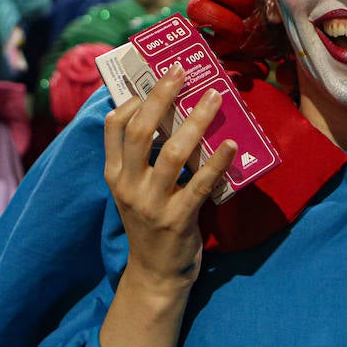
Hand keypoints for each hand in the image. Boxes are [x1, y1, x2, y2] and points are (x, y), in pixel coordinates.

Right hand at [104, 64, 235, 290]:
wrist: (155, 276)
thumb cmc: (150, 224)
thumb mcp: (134, 191)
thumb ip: (142, 159)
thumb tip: (165, 115)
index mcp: (115, 175)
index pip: (114, 127)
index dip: (132, 98)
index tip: (154, 77)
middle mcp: (128, 186)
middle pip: (141, 131)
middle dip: (162, 96)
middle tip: (182, 71)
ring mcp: (152, 204)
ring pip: (172, 153)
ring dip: (196, 121)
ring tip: (215, 97)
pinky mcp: (177, 220)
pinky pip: (199, 185)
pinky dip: (216, 162)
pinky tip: (231, 144)